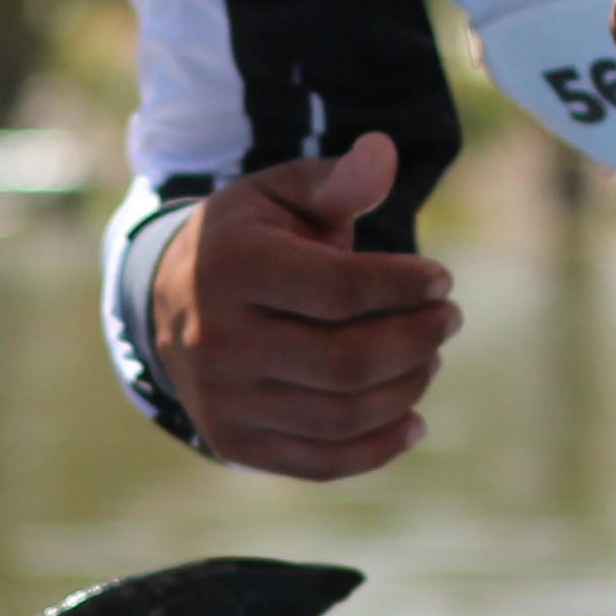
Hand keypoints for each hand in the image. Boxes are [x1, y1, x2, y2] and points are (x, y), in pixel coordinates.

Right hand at [146, 131, 458, 480]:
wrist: (168, 301)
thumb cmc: (251, 240)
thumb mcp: (283, 196)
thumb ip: (337, 181)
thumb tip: (385, 153)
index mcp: (231, 268)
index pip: (339, 290)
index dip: (404, 288)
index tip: (441, 280)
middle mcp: (216, 340)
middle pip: (346, 362)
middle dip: (416, 342)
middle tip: (448, 321)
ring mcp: (222, 399)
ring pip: (341, 415)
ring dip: (406, 390)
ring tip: (430, 360)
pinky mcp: (233, 442)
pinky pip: (321, 462)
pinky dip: (378, 449)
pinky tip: (413, 422)